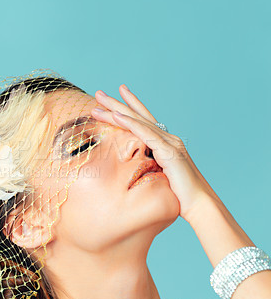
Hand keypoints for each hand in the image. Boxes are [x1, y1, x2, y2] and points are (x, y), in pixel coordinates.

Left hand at [91, 85, 219, 223]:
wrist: (199, 205)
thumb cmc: (178, 195)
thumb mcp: (159, 177)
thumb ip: (149, 167)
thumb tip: (133, 169)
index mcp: (165, 144)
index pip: (143, 120)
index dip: (130, 106)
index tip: (116, 94)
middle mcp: (168, 139)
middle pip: (138, 116)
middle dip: (117, 103)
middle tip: (99, 93)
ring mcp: (170, 143)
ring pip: (138, 121)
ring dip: (117, 110)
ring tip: (99, 100)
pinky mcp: (170, 152)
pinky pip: (146, 134)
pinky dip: (131, 124)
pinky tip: (117, 116)